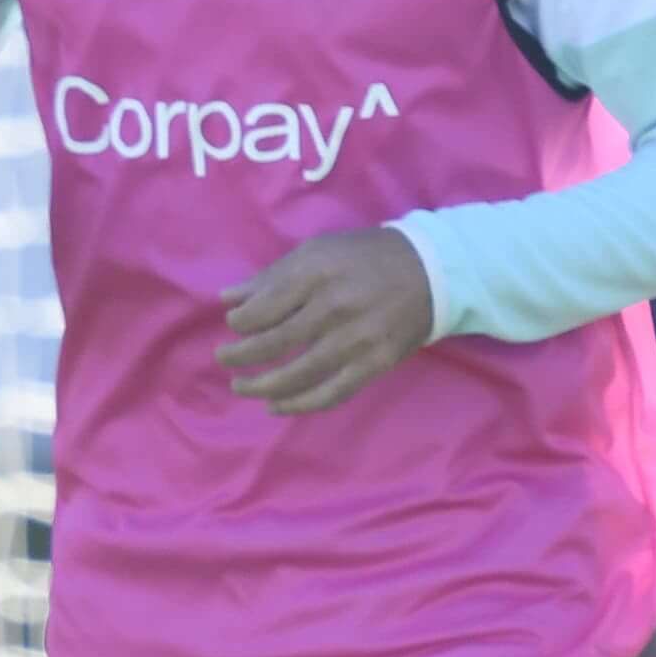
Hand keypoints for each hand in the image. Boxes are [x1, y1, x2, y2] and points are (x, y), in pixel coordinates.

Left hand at [219, 226, 435, 414]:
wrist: (432, 270)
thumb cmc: (365, 256)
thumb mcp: (318, 250)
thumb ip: (272, 276)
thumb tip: (228, 298)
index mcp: (316, 273)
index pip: (263, 308)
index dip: (240, 323)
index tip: (233, 326)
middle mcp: (334, 307)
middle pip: (274, 343)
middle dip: (240, 355)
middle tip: (224, 359)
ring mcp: (355, 339)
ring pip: (297, 374)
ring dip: (261, 385)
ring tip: (241, 386)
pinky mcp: (374, 364)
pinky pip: (330, 393)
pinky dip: (299, 404)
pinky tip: (276, 406)